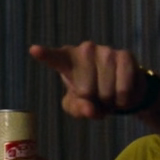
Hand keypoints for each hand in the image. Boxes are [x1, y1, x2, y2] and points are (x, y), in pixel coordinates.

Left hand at [29, 42, 146, 118]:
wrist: (120, 89)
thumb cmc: (91, 95)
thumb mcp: (77, 105)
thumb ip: (77, 108)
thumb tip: (89, 109)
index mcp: (67, 59)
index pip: (55, 58)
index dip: (45, 55)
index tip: (34, 50)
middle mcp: (85, 50)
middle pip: (85, 90)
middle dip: (93, 101)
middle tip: (96, 98)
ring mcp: (106, 50)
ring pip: (106, 91)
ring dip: (109, 101)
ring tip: (108, 96)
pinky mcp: (125, 55)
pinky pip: (123, 87)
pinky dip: (123, 98)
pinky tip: (121, 95)